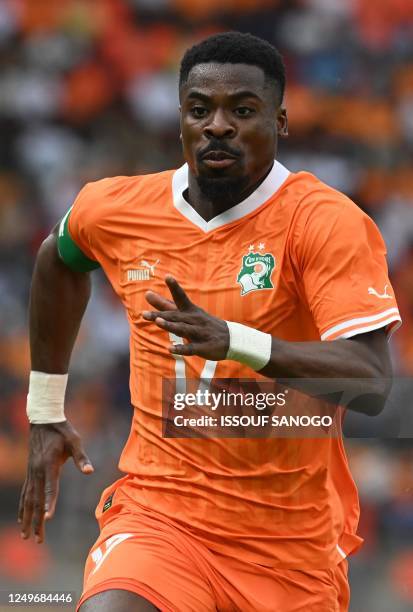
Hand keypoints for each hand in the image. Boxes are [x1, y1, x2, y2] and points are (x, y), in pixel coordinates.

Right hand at [18, 421, 93, 542]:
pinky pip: (24, 493)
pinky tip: (22, 517)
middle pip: (37, 500)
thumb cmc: (63, 431)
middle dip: (37, 521)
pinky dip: (23, 507)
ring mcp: (31, 472)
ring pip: (28, 500)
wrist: (44, 420)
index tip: (48, 520)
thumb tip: (89, 472)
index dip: (50, 504)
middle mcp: (37, 471)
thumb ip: (81, 457)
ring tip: (26, 536)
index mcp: (49, 465)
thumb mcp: (75, 441)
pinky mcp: (30, 472)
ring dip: (27, 518)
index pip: (50, 489)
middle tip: (38, 540)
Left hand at [142, 276, 229, 360]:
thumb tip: (146, 294)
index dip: (175, 287)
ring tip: (157, 321)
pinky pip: (191, 348)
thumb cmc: (203, 323)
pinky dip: (180, 349)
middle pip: (175, 316)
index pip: (181, 297)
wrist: (231, 339)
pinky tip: (170, 349)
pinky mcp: (203, 347)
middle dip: (160, 314)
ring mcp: (199, 333)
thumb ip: (165, 304)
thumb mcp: (186, 312)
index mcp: (190, 310)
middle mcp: (194, 320)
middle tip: (143, 314)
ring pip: (183, 329)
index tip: (167, 276)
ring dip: (170, 326)